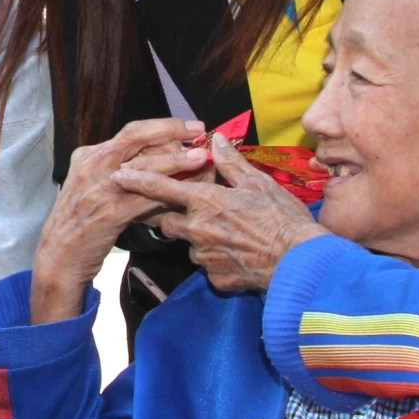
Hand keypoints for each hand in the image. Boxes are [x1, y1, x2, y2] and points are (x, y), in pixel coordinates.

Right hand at [30, 118, 207, 321]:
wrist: (58, 257)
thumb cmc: (80, 222)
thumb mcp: (92, 186)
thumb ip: (118, 170)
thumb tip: (157, 159)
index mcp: (88, 155)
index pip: (130, 132)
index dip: (161, 126)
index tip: (186, 126)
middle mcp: (93, 165)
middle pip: (136, 136)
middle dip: (171, 129)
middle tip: (198, 128)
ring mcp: (100, 188)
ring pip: (143, 166)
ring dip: (175, 160)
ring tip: (200, 157)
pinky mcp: (110, 212)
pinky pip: (145, 198)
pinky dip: (167, 193)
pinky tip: (185, 191)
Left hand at [113, 136, 327, 291]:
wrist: (300, 263)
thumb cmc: (283, 220)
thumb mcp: (260, 184)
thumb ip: (232, 163)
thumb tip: (217, 140)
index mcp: (207, 201)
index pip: (162, 188)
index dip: (139, 180)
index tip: (118, 176)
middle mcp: (198, 229)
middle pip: (167, 221)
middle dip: (170, 215)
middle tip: (189, 210)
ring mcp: (205, 256)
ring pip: (190, 244)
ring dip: (200, 238)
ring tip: (229, 233)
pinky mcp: (215, 278)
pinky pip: (209, 265)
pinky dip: (218, 259)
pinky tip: (238, 254)